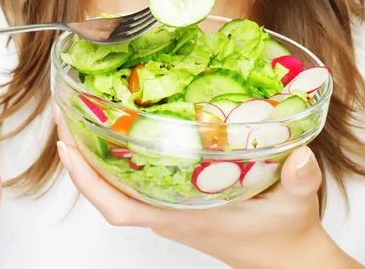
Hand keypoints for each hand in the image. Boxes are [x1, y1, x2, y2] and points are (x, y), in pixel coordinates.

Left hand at [54, 105, 338, 268]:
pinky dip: (123, 156)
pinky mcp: (181, 197)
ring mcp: (171, 204)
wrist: (287, 255)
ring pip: (120, 182)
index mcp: (182, 214)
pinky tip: (126, 129)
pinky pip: (139, 178)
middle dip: (80, 154)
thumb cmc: (282, 234)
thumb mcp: (294, 203)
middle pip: (107, 187)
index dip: (86, 179)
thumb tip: (299, 157)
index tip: (66, 144)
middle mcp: (167, 209)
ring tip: (86, 112)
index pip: (118, 207)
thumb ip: (299, 180)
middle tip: (66, 111)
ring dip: (97, 152)